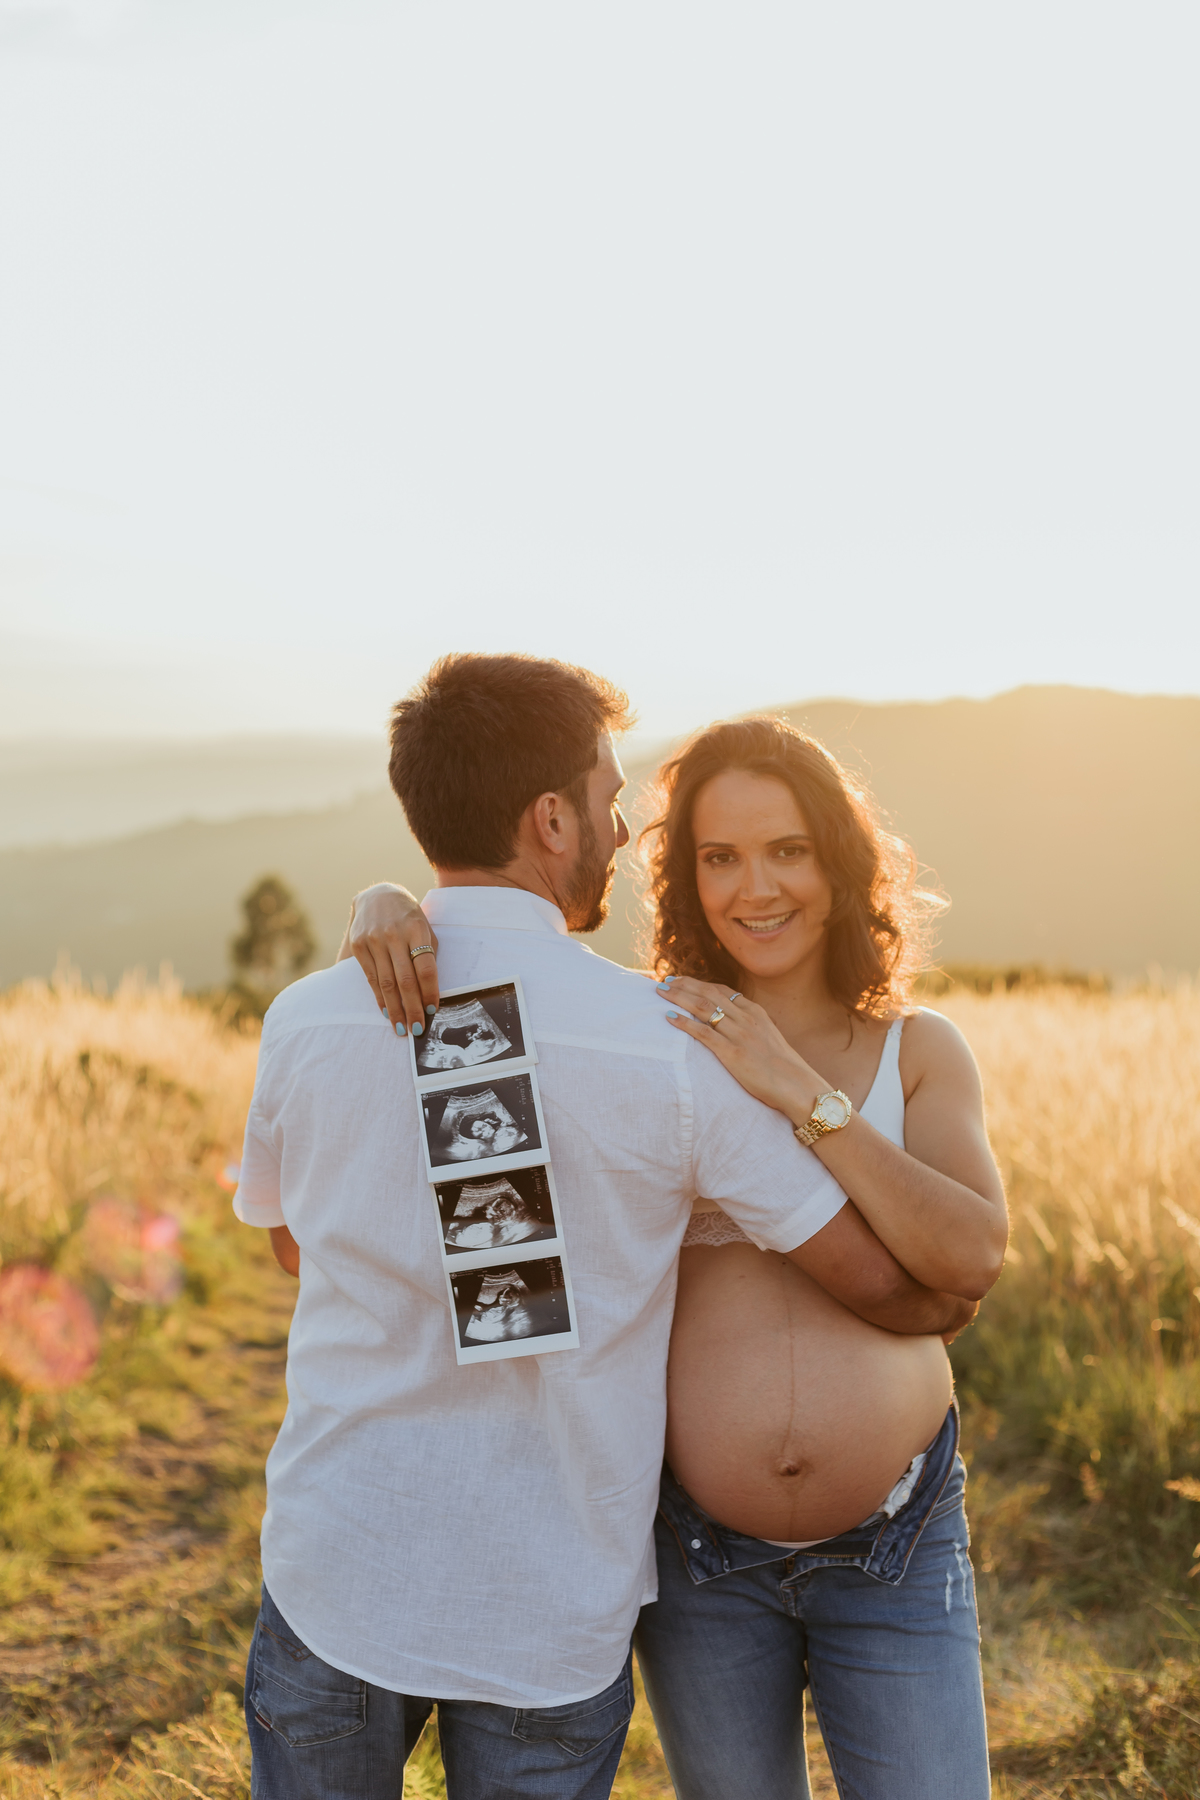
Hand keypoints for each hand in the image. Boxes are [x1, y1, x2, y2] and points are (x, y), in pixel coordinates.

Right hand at [341, 884, 439, 1033]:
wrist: (378, 895)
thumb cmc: (409, 917)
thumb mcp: (425, 927)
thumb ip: (428, 953)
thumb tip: (430, 990)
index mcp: (416, 929)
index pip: (425, 967)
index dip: (429, 991)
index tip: (432, 1010)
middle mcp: (393, 934)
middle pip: (405, 980)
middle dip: (412, 1008)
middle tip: (417, 1029)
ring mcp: (373, 940)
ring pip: (386, 983)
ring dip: (395, 1009)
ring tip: (402, 1028)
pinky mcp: (358, 945)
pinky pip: (371, 978)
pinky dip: (379, 997)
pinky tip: (386, 1012)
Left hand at [659, 977, 820, 1124]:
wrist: (797, 1086)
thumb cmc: (783, 1068)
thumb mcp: (769, 1038)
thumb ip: (752, 1028)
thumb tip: (734, 1025)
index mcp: (755, 1013)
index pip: (722, 990)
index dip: (699, 983)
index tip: (682, 979)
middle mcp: (746, 1019)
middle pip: (709, 994)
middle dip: (684, 985)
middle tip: (664, 981)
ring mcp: (739, 1035)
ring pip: (703, 1008)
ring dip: (679, 997)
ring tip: (661, 992)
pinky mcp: (732, 1053)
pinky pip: (703, 1034)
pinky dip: (684, 1023)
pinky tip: (669, 1018)